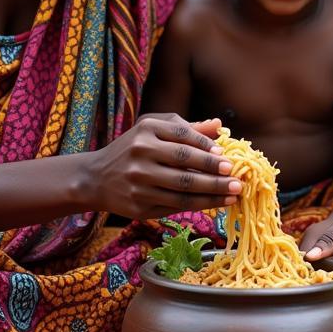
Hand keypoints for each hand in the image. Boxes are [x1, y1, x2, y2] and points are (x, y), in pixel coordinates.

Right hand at [87, 114, 240, 218]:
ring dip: (213, 193)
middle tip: (237, 177)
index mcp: (145, 131)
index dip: (206, 147)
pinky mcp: (139, 206)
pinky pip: (175, 206)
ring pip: (183, 190)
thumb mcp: (153, 130)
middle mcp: (140, 155)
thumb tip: (219, 125)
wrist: (96, 178)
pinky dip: (200, 205)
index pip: (182, 137)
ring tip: (234, 192)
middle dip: (214, 172)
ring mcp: (139, 182)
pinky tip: (217, 202)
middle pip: (184, 164)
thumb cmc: (132, 149)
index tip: (226, 156)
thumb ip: (185, 128)